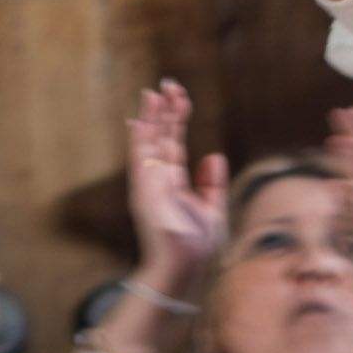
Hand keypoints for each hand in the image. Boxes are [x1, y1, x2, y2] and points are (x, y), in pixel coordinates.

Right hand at [123, 80, 234, 298]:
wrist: (185, 268)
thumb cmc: (196, 245)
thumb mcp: (212, 209)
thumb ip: (212, 183)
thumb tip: (214, 157)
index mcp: (174, 182)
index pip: (174, 142)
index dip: (176, 118)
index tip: (180, 96)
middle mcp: (158, 180)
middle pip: (160, 137)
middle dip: (164, 110)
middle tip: (168, 84)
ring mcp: (149, 185)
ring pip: (148, 143)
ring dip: (150, 118)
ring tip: (152, 93)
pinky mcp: (143, 193)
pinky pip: (139, 161)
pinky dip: (138, 141)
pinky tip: (138, 121)